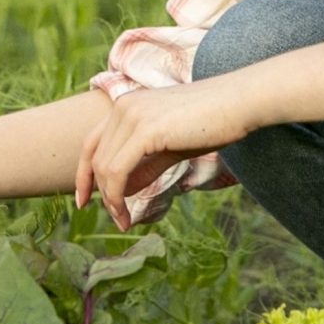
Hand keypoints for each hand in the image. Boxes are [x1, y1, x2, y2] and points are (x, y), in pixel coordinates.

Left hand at [76, 81, 257, 231]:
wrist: (239, 102)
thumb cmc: (212, 123)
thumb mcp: (171, 147)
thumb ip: (145, 166)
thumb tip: (122, 191)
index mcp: (128, 105)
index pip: (92, 143)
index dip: (83, 174)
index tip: (84, 201)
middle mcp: (124, 106)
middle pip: (96, 159)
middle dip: (101, 194)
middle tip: (117, 220)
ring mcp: (132, 115)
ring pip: (105, 167)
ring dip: (110, 200)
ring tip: (123, 221)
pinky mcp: (145, 129)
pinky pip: (118, 170)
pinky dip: (116, 196)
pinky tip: (126, 213)